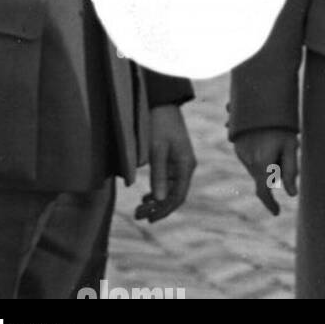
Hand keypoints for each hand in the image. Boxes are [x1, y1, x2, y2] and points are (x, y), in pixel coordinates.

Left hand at [135, 105, 195, 222]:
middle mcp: (186, 166)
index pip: (178, 196)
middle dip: (158, 208)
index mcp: (186, 165)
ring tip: (139, 209)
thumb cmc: (159, 125)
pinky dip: (157, 191)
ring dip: (156, 201)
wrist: (162, 104)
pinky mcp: (173, 159)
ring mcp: (180, 163)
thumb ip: (158, 175)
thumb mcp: (157, 150)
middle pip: (174, 195)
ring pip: (170, 189)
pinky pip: (167, 181)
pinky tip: (146, 198)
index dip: (165, 210)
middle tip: (138, 216)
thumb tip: (158, 200)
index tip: (149, 219)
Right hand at [233, 128, 298, 215]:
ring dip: (266, 159)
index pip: (263, 191)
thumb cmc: (282, 122)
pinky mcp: (236, 143)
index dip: (270, 204)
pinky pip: (249, 155)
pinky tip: (266, 134)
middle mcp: (247, 160)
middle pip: (262, 176)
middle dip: (274, 170)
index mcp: (261, 163)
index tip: (277, 212)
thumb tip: (292, 194)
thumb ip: (291, 170)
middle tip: (286, 147)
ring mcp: (239, 151)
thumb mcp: (291, 145)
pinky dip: (259, 151)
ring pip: (255, 166)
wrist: (260, 97)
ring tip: (275, 137)